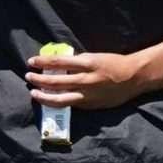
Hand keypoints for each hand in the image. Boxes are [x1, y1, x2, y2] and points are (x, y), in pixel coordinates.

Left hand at [23, 48, 151, 112]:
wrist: (133, 78)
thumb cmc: (113, 64)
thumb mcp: (94, 57)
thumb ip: (77, 62)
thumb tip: (58, 65)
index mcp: (87, 63)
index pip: (58, 62)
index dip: (42, 62)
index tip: (31, 61)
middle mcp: (85, 80)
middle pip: (55, 81)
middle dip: (38, 79)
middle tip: (28, 76)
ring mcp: (87, 95)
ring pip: (59, 98)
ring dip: (43, 95)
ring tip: (34, 93)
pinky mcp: (90, 105)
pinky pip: (70, 104)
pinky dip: (57, 102)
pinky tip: (49, 100)